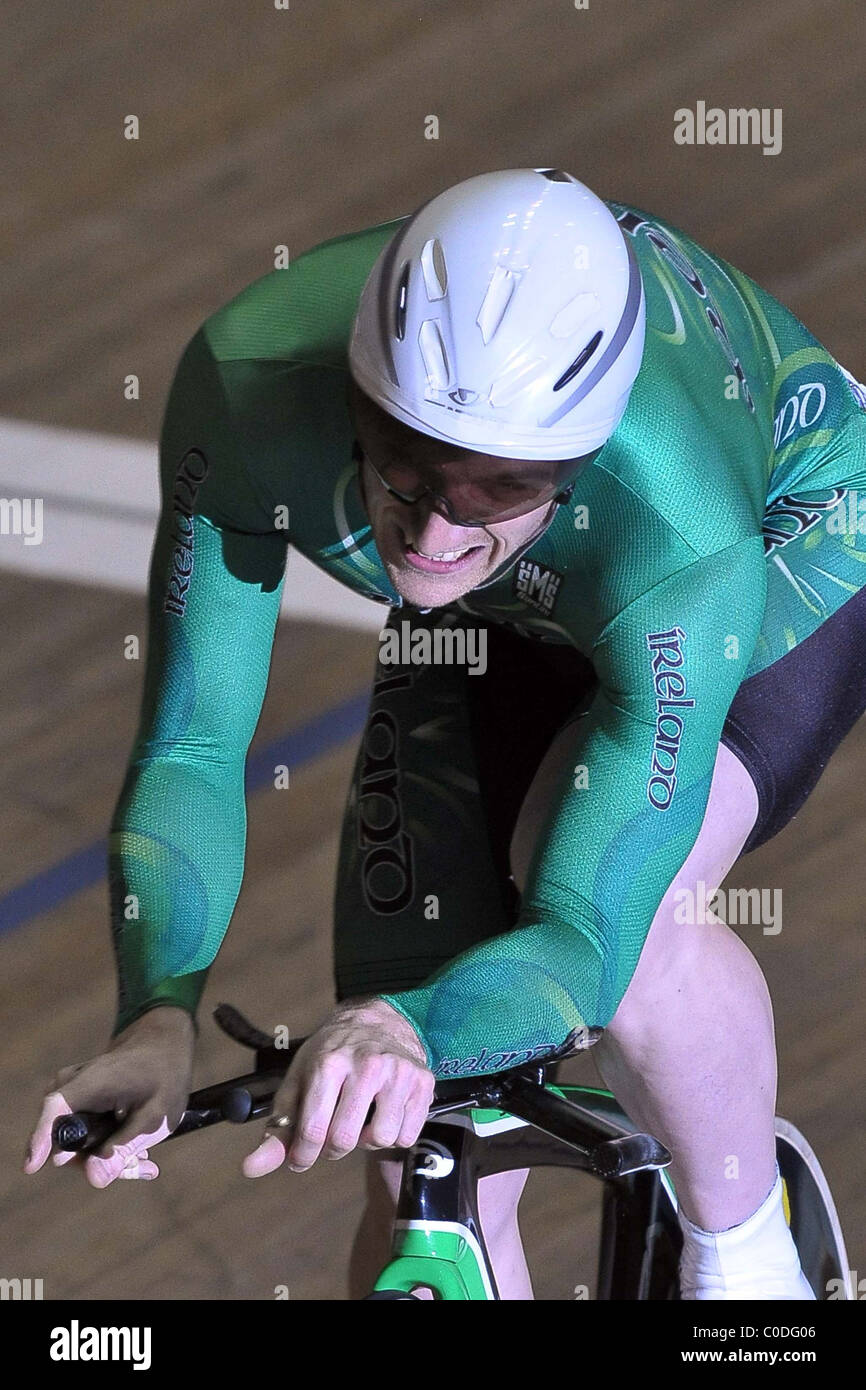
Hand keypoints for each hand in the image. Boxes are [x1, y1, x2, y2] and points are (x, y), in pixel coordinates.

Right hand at [24, 1006, 194, 1188]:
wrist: (163, 1047)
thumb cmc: (163, 1076)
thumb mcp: (155, 1116)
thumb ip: (124, 1147)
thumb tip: (93, 1179)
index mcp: (90, 1083)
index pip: (54, 1109)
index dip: (41, 1139)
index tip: (32, 1166)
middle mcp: (71, 1087)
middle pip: (66, 1139)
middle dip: (98, 1161)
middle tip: (139, 1166)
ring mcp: (71, 1094)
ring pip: (76, 1141)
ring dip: (108, 1156)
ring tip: (145, 1159)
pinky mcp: (76, 1103)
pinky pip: (83, 1134)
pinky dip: (108, 1146)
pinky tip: (138, 1154)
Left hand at [243, 998, 433, 1177]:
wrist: (377, 1020)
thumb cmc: (331, 1055)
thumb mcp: (298, 1083)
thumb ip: (277, 1129)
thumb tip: (251, 1168)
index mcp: (328, 1064)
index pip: (313, 1132)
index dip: (303, 1156)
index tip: (302, 1157)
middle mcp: (366, 1065)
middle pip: (345, 1140)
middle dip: (334, 1148)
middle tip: (333, 1135)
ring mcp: (398, 1072)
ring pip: (382, 1139)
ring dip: (368, 1141)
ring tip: (362, 1120)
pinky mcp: (422, 1080)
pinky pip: (408, 1135)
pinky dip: (395, 1134)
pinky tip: (385, 1113)